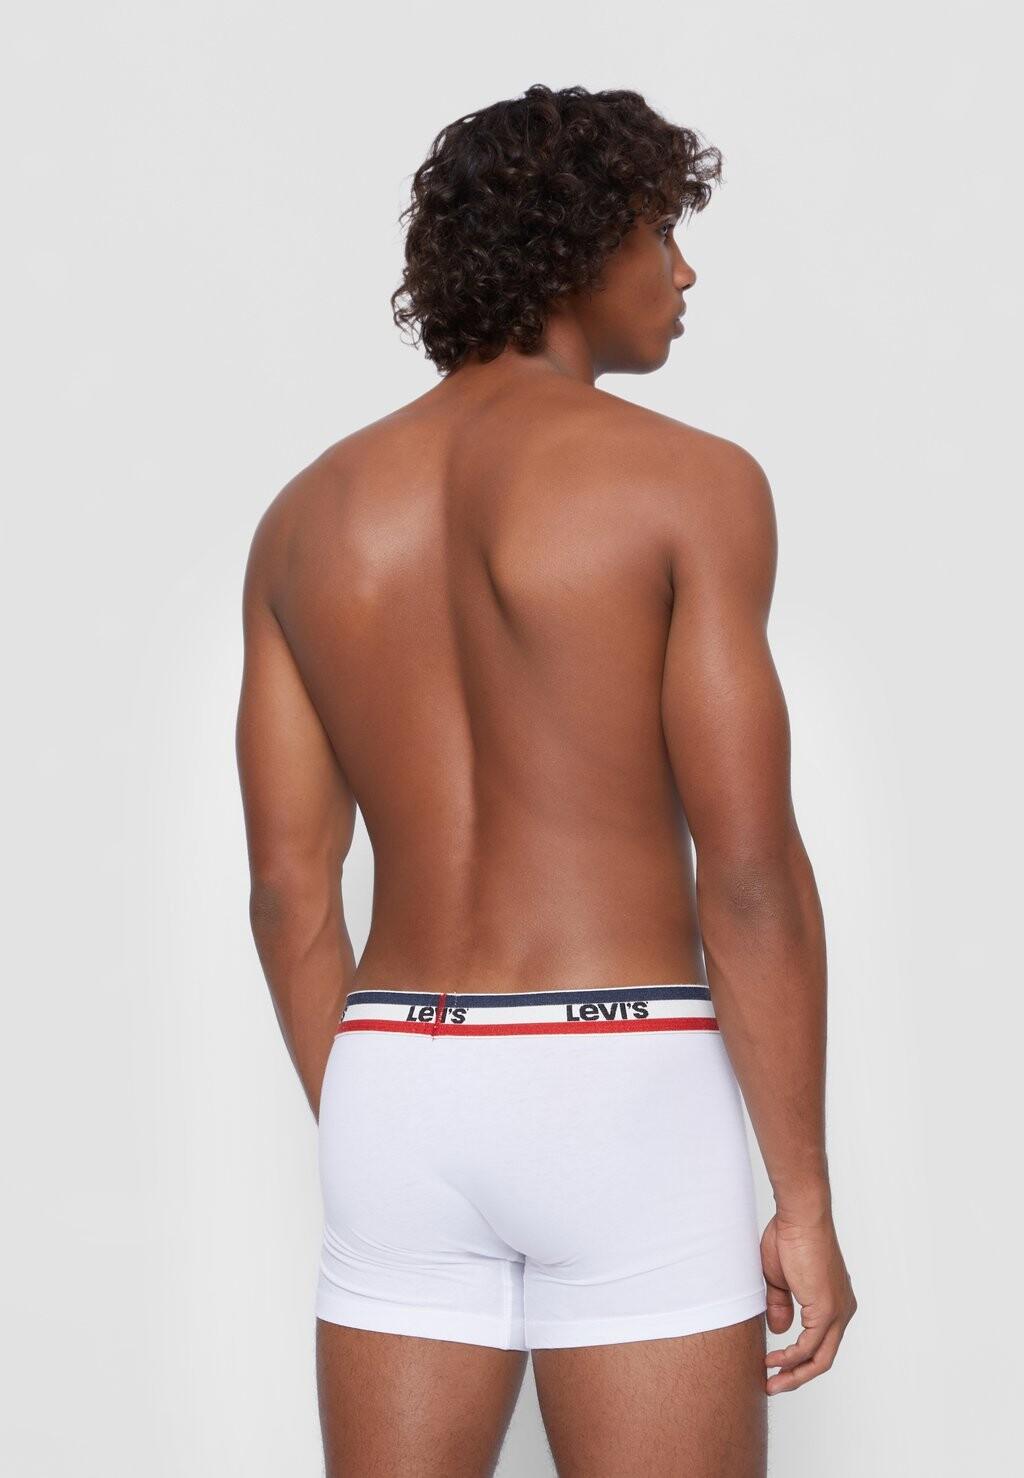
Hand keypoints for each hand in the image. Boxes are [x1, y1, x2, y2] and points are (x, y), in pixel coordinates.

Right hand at [759, 1206, 856, 1393]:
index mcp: (833, 1301)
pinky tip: (775, 1360)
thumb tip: (781, 1331)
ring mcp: (838, 1311)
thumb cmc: (789, 1237)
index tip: (774, 1364)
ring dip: (794, 1373)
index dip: (797, 1358)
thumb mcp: (780, 1279)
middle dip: (797, 1376)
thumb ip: (781, 1305)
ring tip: (771, 1381)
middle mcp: (842, 1309)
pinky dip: (792, 1357)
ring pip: (821, 1358)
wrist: (799, 1216)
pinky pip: (810, 1345)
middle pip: (824, 1358)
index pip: (820, 1342)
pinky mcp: (829, 1309)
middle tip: (773, 1385)